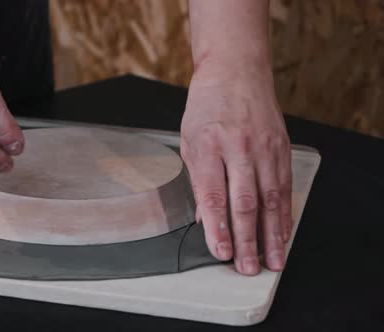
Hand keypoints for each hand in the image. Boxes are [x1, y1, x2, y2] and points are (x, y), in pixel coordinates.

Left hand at [180, 61, 291, 274]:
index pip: (212, 195)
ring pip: (270, 199)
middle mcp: (239, 148)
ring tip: (271, 261)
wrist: (236, 72)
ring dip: (271, 234)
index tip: (220, 251)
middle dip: (246, 239)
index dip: (217, 227)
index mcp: (208, 146)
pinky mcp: (281, 148)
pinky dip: (284, 214)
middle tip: (246, 267)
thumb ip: (197, 180)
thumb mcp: (189, 140)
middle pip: (244, 202)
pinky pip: (284, 187)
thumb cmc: (206, 107)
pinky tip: (282, 233)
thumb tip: (204, 218)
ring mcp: (264, 148)